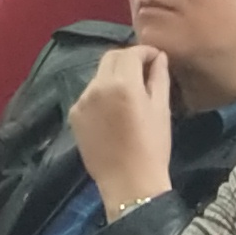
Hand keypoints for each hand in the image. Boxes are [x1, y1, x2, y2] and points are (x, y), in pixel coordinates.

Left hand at [64, 41, 173, 214]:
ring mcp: (82, 100)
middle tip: (143, 70)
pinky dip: (101, 94)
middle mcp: (97, 86)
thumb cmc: (152, 147)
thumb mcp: (161, 110)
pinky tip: (113, 110)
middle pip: (111, 58)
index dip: (145, 51)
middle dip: (128, 59)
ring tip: (129, 92)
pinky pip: (89, 95)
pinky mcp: (74, 115)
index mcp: (123, 83)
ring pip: (99, 76)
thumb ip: (159, 78)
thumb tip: (159, 57)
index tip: (156, 57)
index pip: (131, 53)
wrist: (128, 183)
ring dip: (114, 76)